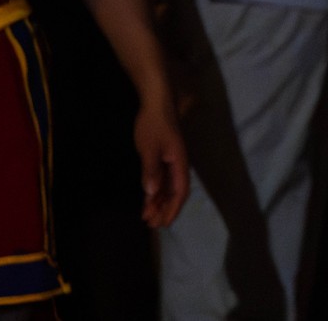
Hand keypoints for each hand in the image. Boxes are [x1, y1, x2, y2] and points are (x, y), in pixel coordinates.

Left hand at [133, 96, 190, 227]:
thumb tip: (151, 193)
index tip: (164, 223)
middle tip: (152, 225)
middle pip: (175, 193)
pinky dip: (154, 192)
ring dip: (159, 203)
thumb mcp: (149, 147)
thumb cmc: (154, 124)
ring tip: (147, 218)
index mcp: (179, 163)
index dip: (173, 209)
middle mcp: (178, 165)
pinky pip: (161, 180)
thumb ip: (151, 170)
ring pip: (167, 188)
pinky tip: (147, 200)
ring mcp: (171, 162)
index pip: (180, 191)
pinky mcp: (163, 158)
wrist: (156, 102)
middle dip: (165, 210)